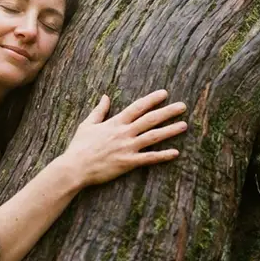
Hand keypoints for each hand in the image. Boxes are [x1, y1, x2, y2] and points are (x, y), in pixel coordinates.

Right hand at [61, 89, 187, 186]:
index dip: (152, 100)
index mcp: (115, 122)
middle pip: (150, 119)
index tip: (165, 93)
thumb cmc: (79, 146)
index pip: (137, 107)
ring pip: (153, 136)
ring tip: (184, 125)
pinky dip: (162, 156)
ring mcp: (127, 147)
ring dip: (170, 130)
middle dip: (168, 111)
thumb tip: (105, 96)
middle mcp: (124, 133)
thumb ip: (99, 110)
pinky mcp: (128, 162)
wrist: (75, 167)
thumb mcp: (88, 124)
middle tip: (183, 106)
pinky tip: (175, 153)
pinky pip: (149, 158)